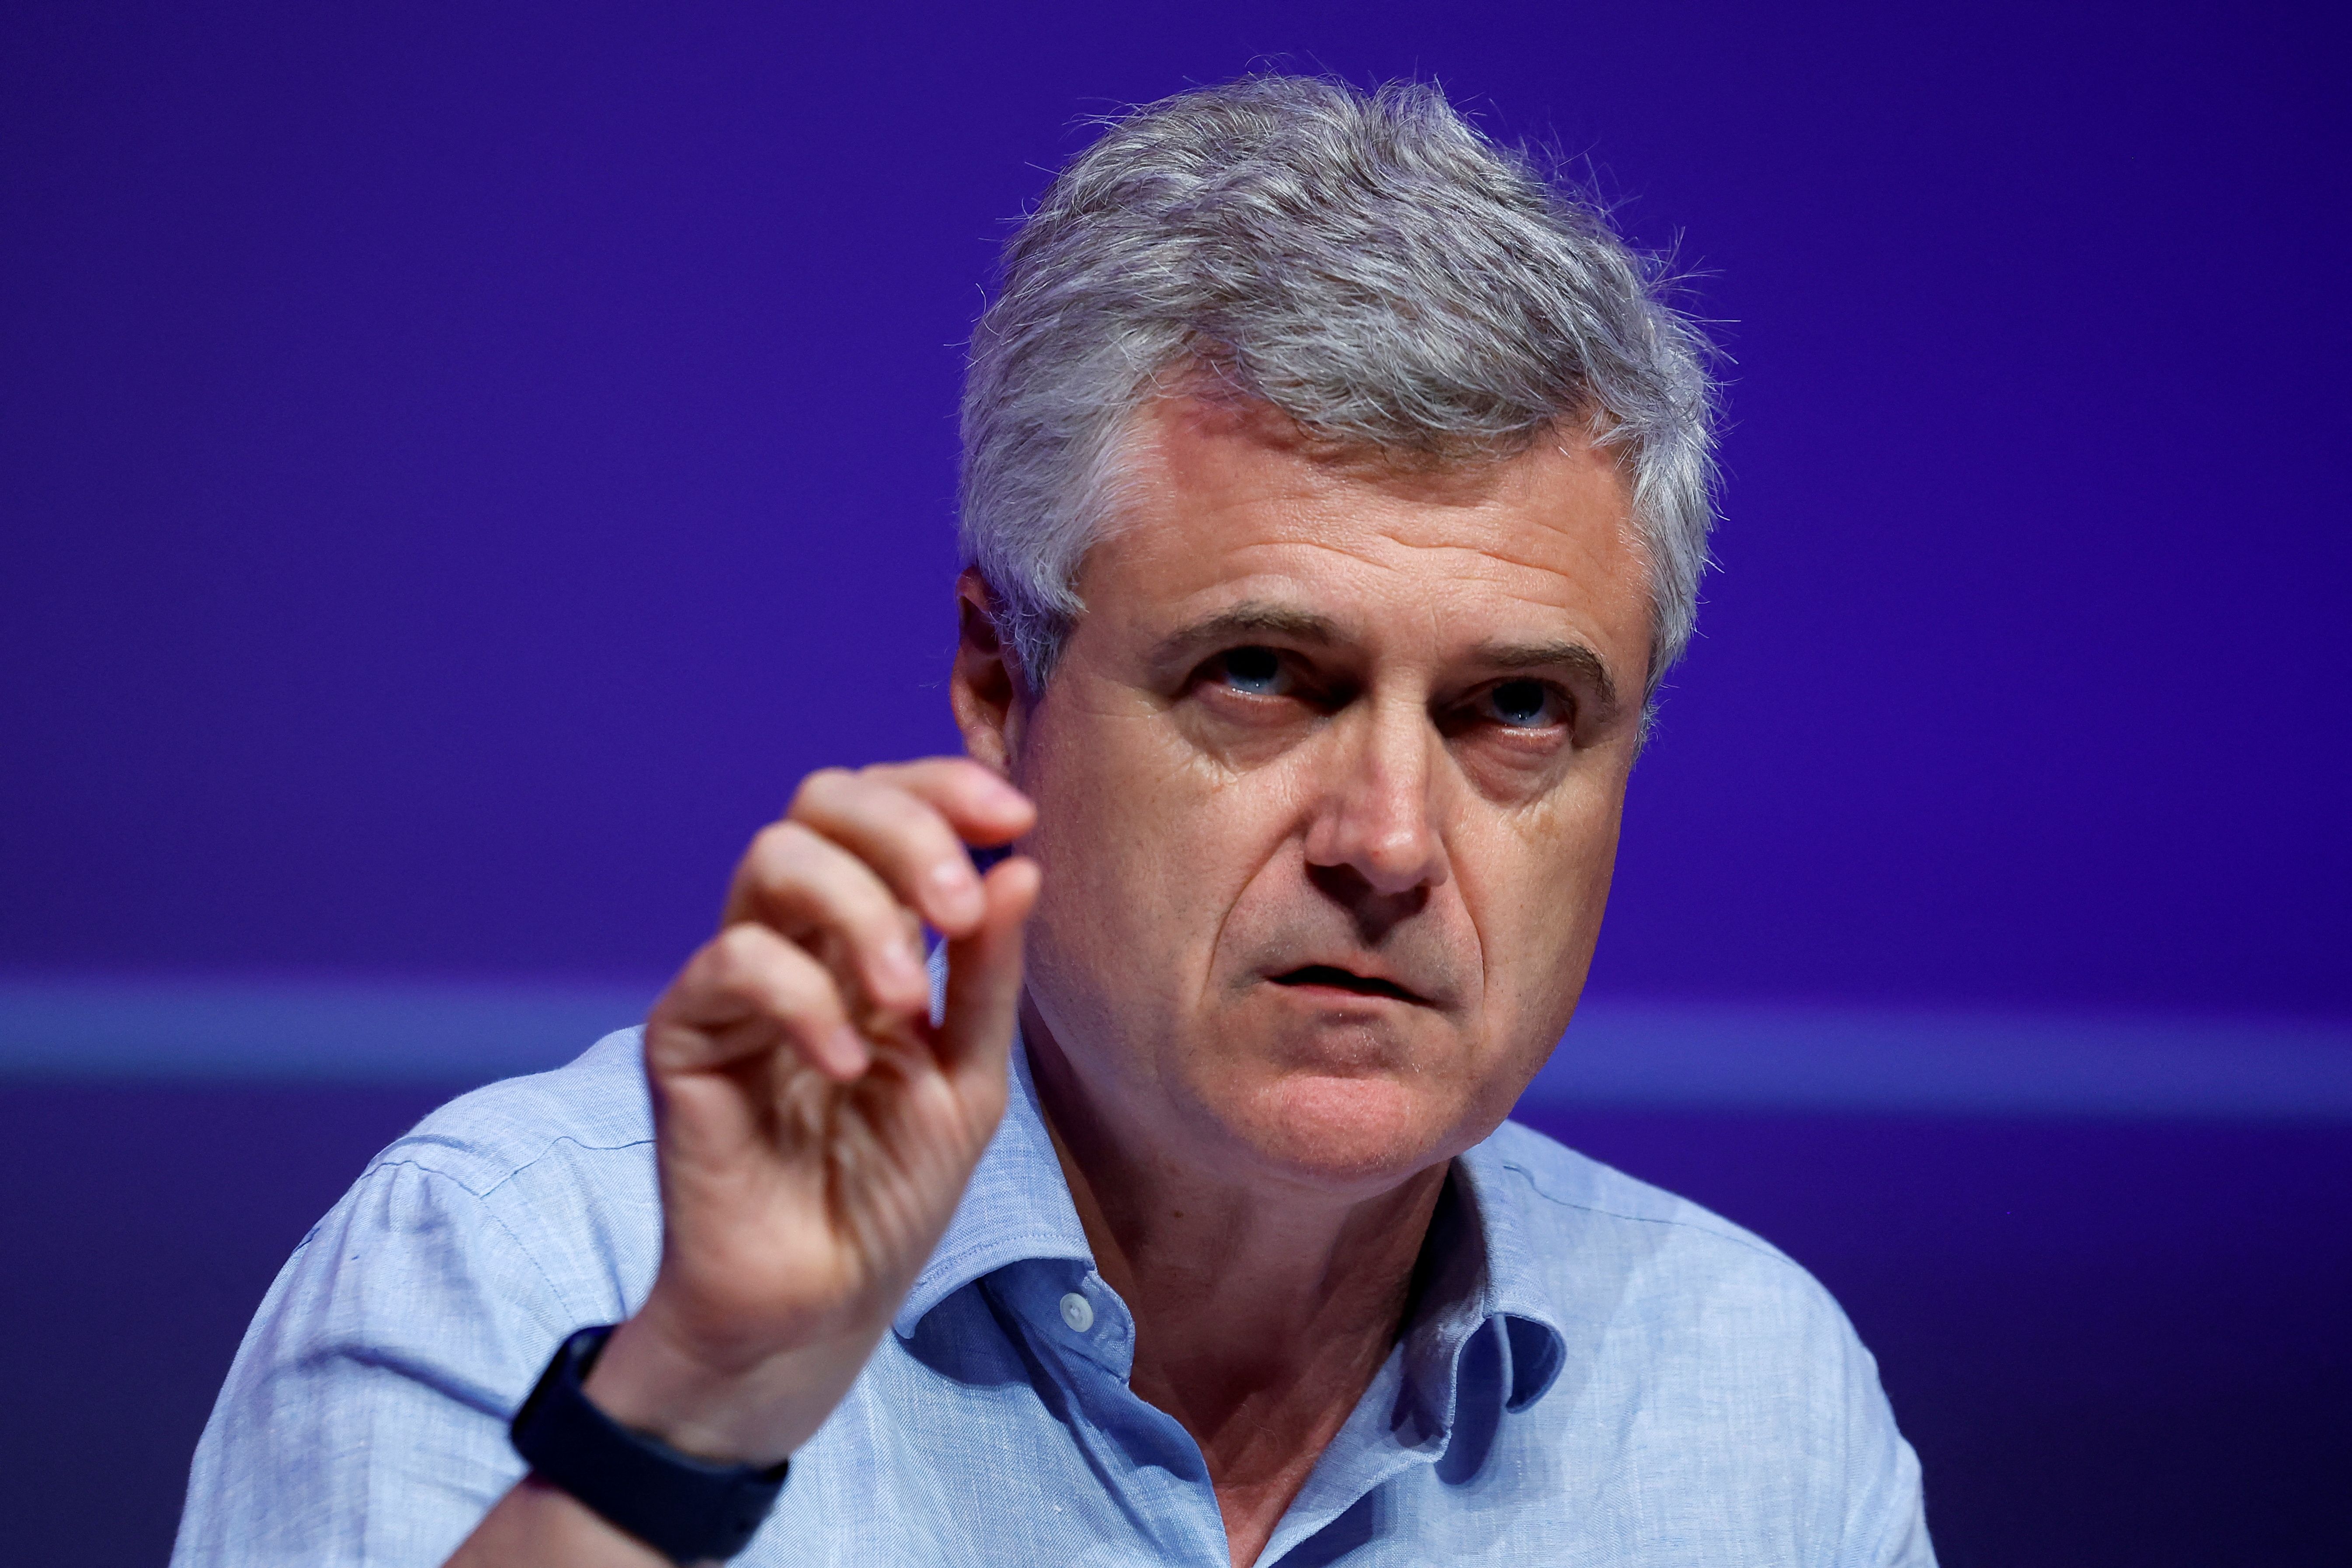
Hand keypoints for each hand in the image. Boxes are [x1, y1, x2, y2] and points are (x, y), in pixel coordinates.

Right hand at [582, 757, 1039, 1465]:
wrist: (819, 1306)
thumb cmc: (888, 1192)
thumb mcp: (969, 1077)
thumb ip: (988, 975)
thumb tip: (1021, 864)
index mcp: (865, 936)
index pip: (887, 808)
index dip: (944, 788)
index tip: (1015, 817)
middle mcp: (796, 939)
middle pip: (822, 801)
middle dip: (904, 829)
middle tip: (956, 911)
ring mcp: (734, 982)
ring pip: (771, 856)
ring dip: (858, 907)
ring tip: (903, 995)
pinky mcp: (685, 1036)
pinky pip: (732, 962)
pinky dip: (802, 995)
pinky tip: (845, 1062)